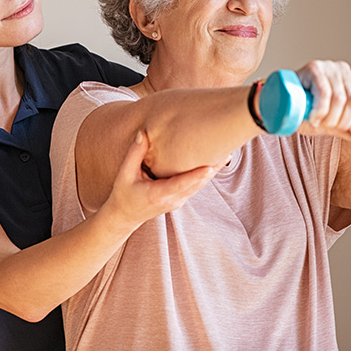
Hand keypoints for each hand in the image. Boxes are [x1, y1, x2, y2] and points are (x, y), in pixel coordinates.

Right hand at [102, 131, 216, 229]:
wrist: (125, 216)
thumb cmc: (124, 194)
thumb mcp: (124, 174)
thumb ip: (135, 154)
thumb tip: (144, 133)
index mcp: (159, 194)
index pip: (182, 183)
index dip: (198, 175)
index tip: (211, 165)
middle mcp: (173, 199)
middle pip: (198, 184)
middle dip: (213, 168)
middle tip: (227, 149)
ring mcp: (179, 201)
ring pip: (200, 185)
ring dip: (213, 170)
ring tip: (225, 151)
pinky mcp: (181, 199)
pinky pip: (196, 186)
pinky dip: (206, 174)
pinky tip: (215, 161)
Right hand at [295, 60, 350, 141]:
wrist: (283, 106)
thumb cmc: (309, 114)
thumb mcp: (334, 125)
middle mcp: (345, 71)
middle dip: (345, 121)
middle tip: (331, 128)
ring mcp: (330, 67)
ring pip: (340, 98)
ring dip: (330, 118)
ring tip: (319, 124)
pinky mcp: (314, 68)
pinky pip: (324, 92)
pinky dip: (321, 110)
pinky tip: (314, 118)